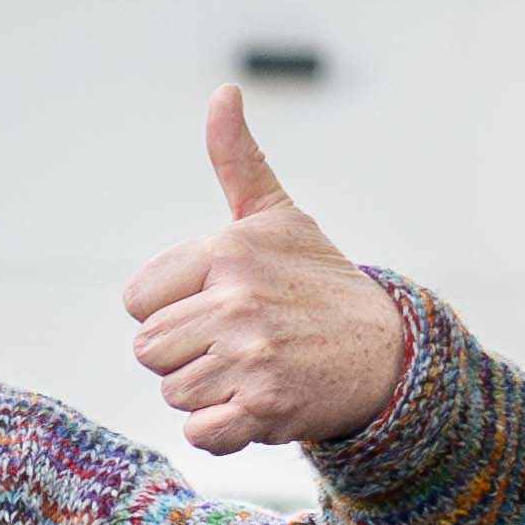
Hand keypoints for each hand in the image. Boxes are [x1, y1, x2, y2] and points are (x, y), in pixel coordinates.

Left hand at [121, 87, 409, 455]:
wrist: (386, 352)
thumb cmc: (319, 282)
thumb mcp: (277, 216)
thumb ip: (237, 160)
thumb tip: (224, 92)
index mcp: (227, 252)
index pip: (138, 301)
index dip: (170, 310)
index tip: (215, 305)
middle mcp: (237, 301)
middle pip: (150, 351)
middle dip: (186, 354)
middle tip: (238, 342)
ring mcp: (251, 357)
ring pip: (174, 393)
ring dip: (207, 392)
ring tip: (254, 368)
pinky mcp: (264, 408)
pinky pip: (199, 433)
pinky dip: (221, 430)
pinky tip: (255, 405)